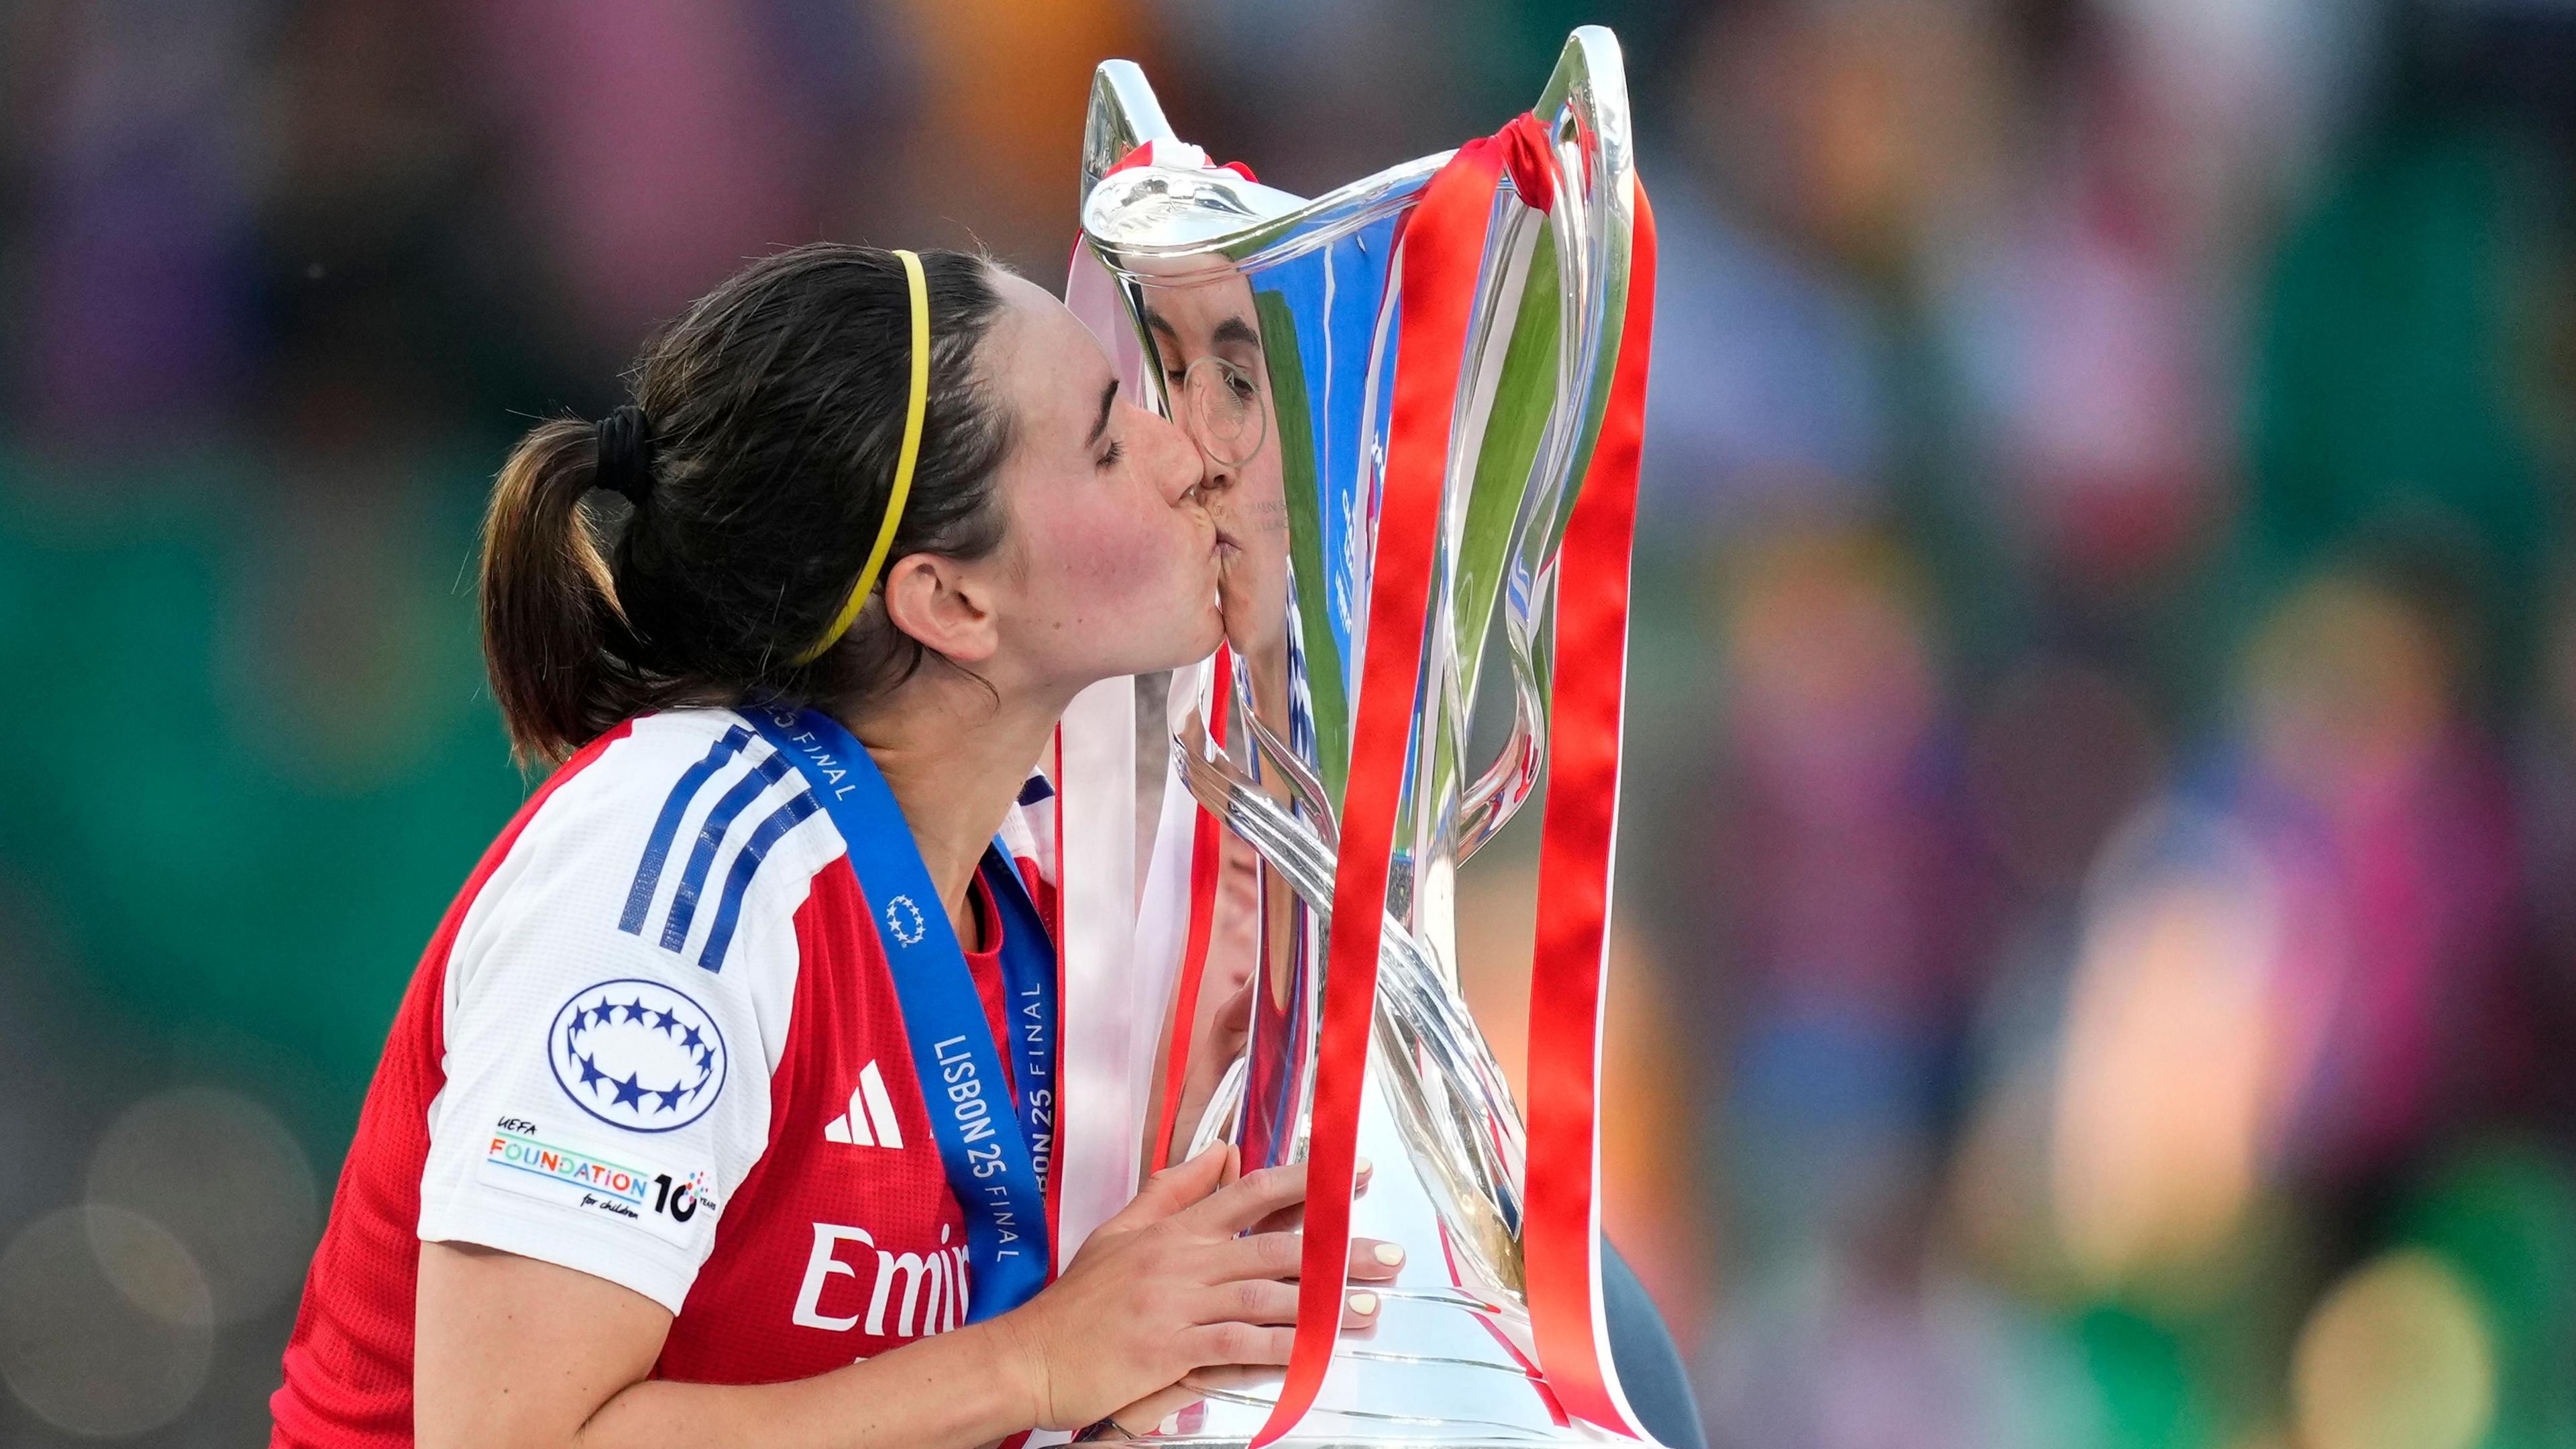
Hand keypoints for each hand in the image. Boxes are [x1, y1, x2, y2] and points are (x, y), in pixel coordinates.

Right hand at [984, 1143, 1402, 1432]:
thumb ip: (1172, 1191)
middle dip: (1337, 1251)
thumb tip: (1221, 1150)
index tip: (1353, 1177)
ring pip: (1265, 1297)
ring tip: (1369, 1308)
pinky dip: (1281, 1349)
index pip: (1250, 1193)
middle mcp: (1181, 1260)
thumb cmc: (1077, 1302)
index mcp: (1173, 1228)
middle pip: (1274, 1247)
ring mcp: (1175, 1305)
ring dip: (1323, 1305)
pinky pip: (1238, 1346)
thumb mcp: (1119, 1230)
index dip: (1306, 1183)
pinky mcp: (1169, 1349)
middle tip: (1389, 1257)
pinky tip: (1315, 1352)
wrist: (1029, 1355)